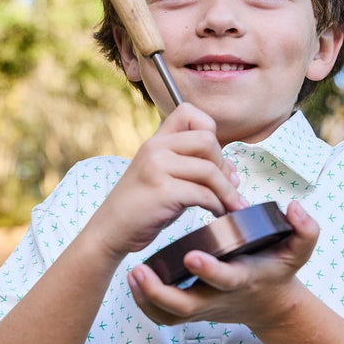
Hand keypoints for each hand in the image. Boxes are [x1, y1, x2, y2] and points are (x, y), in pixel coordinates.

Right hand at [88, 103, 246, 259]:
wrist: (111, 230)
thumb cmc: (143, 207)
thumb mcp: (166, 177)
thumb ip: (194, 168)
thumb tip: (232, 172)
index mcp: (157, 140)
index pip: (189, 112)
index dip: (210, 132)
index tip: (215, 159)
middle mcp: (155, 148)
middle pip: (208, 140)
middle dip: (224, 166)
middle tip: (227, 188)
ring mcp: (157, 168)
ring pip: (210, 169)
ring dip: (227, 191)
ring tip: (232, 206)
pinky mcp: (162, 191)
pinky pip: (203, 194)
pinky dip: (217, 205)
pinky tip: (217, 213)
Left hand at [126, 201, 318, 331]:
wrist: (271, 304)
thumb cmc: (279, 270)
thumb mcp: (299, 251)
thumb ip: (305, 230)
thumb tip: (294, 208)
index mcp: (243, 279)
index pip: (226, 279)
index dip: (209, 270)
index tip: (191, 255)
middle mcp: (219, 297)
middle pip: (186, 306)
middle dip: (161, 293)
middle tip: (139, 271)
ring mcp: (203, 307)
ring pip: (170, 315)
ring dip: (147, 300)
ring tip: (131, 275)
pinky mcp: (192, 310)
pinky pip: (164, 317)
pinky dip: (146, 305)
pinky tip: (134, 282)